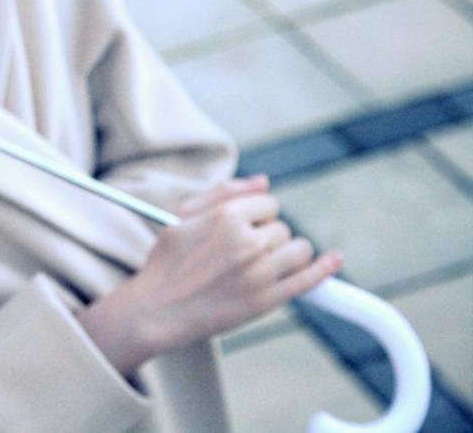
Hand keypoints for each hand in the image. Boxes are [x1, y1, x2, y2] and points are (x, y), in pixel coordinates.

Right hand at [77, 175, 342, 377]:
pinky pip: (307, 281)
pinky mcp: (266, 301)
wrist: (157, 310)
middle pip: (282, 227)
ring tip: (268, 260)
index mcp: (225, 217)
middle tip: (243, 250)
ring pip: (298, 249)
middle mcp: (247, 242)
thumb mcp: (183, 217)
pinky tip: (335, 259)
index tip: (246, 225)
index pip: (267, 202)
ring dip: (289, 251)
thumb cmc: (167, 261)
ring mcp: (259, 273)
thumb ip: (224, 193)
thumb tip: (264, 181)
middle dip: (268, 235)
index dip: (258, 213)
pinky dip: (325, 269)